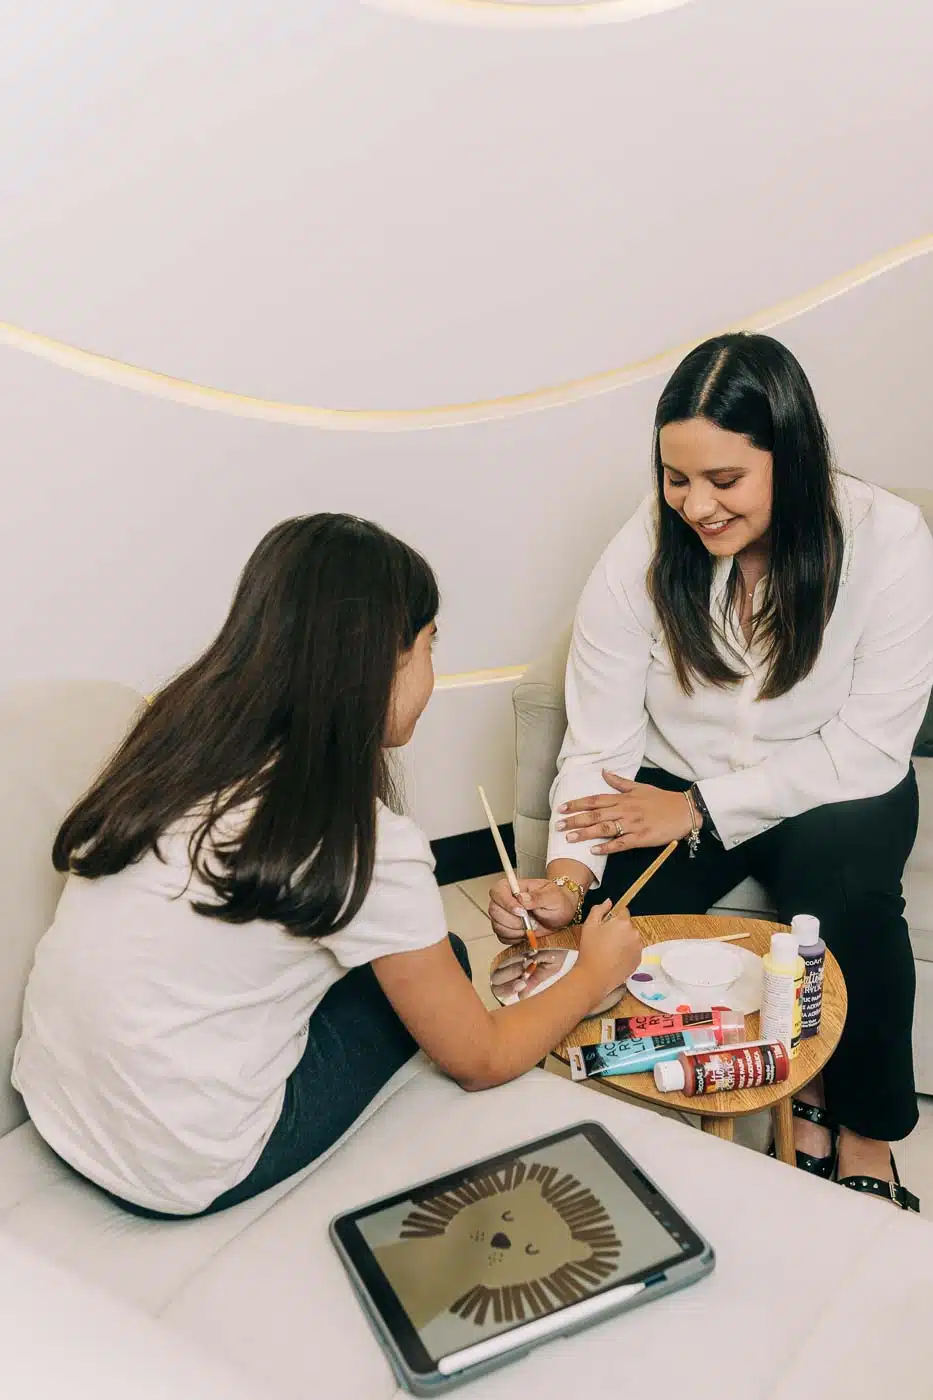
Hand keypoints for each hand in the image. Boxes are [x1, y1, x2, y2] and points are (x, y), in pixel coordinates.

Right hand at [487, 877, 578, 943]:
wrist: (560, 916)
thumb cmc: (556, 902)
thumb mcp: (553, 897)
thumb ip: (538, 897)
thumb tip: (522, 898)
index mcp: (513, 887)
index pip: (498, 891)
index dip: (506, 903)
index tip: (522, 911)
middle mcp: (505, 900)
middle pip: (494, 910)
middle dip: (513, 921)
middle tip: (531, 922)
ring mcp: (503, 916)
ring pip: (497, 926)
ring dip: (516, 931)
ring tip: (532, 927)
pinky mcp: (505, 930)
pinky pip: (502, 937)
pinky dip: (516, 938)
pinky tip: (527, 933)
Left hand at [556, 772, 698, 853]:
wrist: (685, 810)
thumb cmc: (662, 800)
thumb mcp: (640, 787)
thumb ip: (620, 782)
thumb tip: (604, 772)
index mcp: (623, 798)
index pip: (595, 800)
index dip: (577, 804)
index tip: (561, 808)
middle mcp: (625, 810)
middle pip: (595, 815)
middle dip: (574, 820)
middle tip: (558, 826)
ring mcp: (633, 824)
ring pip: (604, 829)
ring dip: (585, 833)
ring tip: (569, 838)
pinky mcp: (641, 838)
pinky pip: (621, 843)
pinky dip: (607, 847)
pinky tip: (594, 850)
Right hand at [576, 900, 643, 1000]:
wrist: (595, 976)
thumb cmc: (590, 950)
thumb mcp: (589, 925)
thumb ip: (599, 909)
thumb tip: (608, 902)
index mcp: (623, 922)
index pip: (623, 911)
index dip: (613, 917)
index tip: (605, 925)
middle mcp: (634, 933)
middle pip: (627, 925)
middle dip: (619, 930)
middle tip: (604, 940)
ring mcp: (638, 947)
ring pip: (631, 938)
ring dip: (623, 941)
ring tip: (609, 951)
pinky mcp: (639, 959)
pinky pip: (633, 950)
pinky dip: (626, 952)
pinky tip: (614, 958)